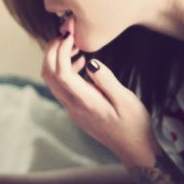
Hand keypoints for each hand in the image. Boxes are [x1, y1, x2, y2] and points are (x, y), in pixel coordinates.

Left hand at [41, 32, 158, 166]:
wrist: (133, 149)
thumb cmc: (134, 124)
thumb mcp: (126, 100)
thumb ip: (106, 80)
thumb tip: (91, 62)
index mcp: (84, 102)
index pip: (60, 72)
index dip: (60, 50)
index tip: (70, 35)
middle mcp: (73, 106)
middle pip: (49, 75)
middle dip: (52, 51)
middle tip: (65, 35)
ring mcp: (72, 109)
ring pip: (52, 81)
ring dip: (57, 60)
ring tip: (75, 45)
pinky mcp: (75, 109)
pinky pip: (61, 87)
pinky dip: (64, 70)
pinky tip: (82, 62)